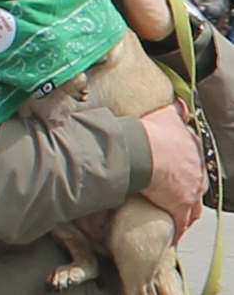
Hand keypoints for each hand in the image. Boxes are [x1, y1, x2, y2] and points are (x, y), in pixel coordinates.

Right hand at [140, 100, 207, 243]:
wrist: (141, 150)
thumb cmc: (150, 131)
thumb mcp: (166, 114)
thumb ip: (176, 109)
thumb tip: (181, 103)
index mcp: (193, 148)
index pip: (194, 159)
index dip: (187, 165)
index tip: (179, 170)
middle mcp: (197, 170)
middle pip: (197, 184)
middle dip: (189, 189)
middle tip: (178, 195)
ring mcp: (191, 190)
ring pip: (194, 206)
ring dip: (187, 211)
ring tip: (178, 216)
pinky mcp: (180, 207)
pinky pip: (181, 222)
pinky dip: (178, 229)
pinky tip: (173, 235)